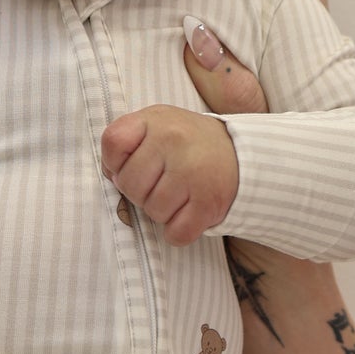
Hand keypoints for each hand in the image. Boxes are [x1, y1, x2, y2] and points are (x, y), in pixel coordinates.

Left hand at [100, 104, 239, 244]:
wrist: (243, 154)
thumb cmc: (189, 143)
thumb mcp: (158, 125)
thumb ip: (128, 142)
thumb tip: (111, 175)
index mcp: (156, 120)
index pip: (113, 142)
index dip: (114, 162)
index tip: (132, 164)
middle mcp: (174, 141)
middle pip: (129, 185)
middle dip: (140, 192)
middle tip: (161, 183)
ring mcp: (192, 172)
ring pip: (152, 212)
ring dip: (162, 212)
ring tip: (179, 195)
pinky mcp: (209, 202)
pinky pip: (176, 233)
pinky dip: (179, 231)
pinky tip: (189, 213)